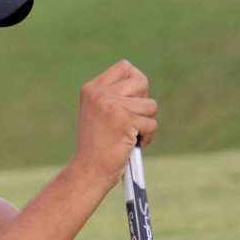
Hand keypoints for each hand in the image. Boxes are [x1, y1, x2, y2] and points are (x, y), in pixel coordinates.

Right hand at [69, 60, 157, 184]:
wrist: (88, 172)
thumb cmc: (97, 147)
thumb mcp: (98, 113)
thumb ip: (114, 95)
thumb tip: (141, 81)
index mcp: (91, 89)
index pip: (125, 67)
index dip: (135, 84)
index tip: (128, 103)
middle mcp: (99, 93)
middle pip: (142, 82)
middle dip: (143, 104)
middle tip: (130, 121)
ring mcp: (111, 106)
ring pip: (150, 105)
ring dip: (146, 123)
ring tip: (130, 136)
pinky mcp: (124, 121)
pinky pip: (151, 124)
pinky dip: (147, 137)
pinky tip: (131, 145)